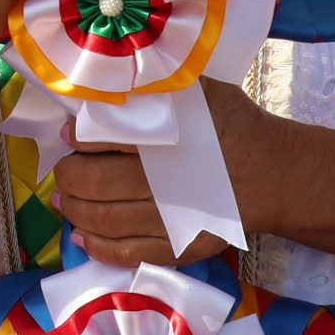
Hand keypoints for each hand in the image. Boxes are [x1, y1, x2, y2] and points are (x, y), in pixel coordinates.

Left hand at [51, 81, 258, 266]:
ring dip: (74, 211)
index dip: (78, 139)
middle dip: (69, 177)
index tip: (66, 134)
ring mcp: (170, 220)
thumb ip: (159, 85)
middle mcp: (164, 183)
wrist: (271, 172)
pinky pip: (127, 253)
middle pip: (96, 184)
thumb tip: (112, 81)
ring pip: (105, 221)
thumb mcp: (200, 91)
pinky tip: (80, 236)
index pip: (105, 139)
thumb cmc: (232, 125)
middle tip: (62, 170)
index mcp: (167, 140)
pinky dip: (98, 248)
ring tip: (64, 199)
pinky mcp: (178, 247)